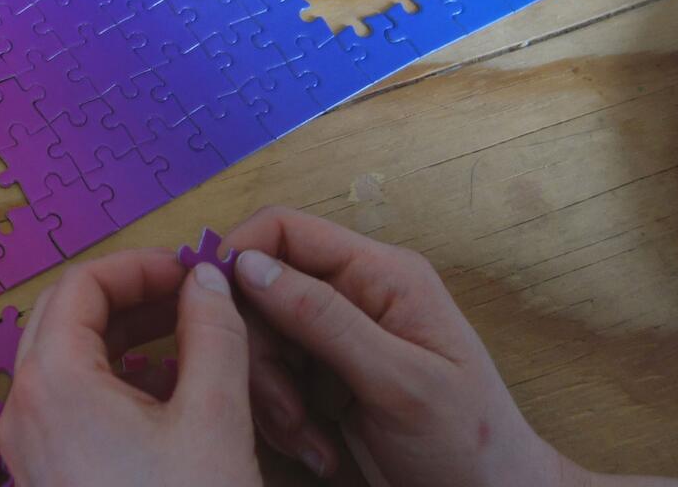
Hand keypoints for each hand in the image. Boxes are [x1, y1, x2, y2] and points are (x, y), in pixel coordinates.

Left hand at [0, 246, 260, 486]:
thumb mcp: (213, 417)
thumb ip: (212, 333)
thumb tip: (206, 279)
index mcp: (52, 382)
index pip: (81, 285)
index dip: (137, 267)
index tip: (186, 270)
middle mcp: (24, 409)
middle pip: (63, 315)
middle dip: (126, 296)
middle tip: (185, 295)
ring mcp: (28, 447)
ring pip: (62, 359)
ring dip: (118, 336)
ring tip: (184, 336)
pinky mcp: (43, 475)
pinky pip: (65, 402)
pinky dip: (109, 378)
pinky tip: (164, 391)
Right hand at [224, 206, 568, 486]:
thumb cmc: (467, 442)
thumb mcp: (399, 382)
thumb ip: (324, 318)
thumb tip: (247, 264)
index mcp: (381, 274)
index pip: (286, 229)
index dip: (239, 256)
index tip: (209, 309)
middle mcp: (355, 294)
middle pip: (261, 290)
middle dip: (257, 352)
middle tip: (282, 410)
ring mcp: (338, 338)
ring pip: (260, 338)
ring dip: (268, 393)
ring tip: (305, 439)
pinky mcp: (326, 377)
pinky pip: (273, 378)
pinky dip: (280, 416)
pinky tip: (315, 448)